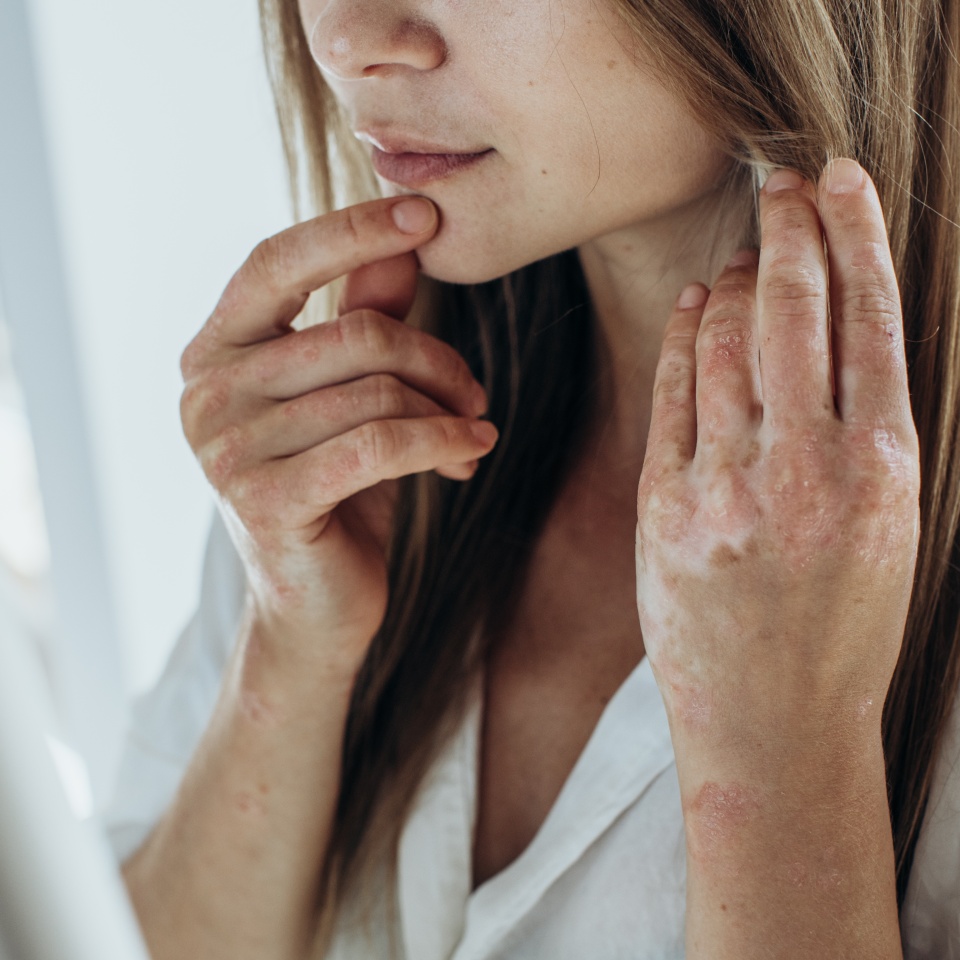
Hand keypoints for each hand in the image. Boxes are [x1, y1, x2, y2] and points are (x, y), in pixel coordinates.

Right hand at [180, 198, 497, 667]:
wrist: (314, 607)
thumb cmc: (334, 491)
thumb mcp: (350, 396)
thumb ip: (364, 317)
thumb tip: (405, 243)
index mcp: (214, 351)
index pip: (276, 261)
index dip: (352, 230)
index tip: (426, 215)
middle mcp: (205, 392)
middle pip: (354, 335)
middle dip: (435, 359)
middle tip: (474, 393)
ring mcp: (226, 449)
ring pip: (376, 392)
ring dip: (446, 409)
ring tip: (472, 431)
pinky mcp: (265, 500)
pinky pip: (379, 445)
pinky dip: (442, 441)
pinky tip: (474, 450)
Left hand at [635, 159, 919, 747]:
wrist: (773, 720)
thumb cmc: (842, 630)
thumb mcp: (889, 529)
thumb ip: (868, 431)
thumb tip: (841, 330)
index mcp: (885, 470)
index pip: (872, 319)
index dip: (854, 235)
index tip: (840, 180)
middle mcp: (808, 469)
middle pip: (797, 312)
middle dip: (790, 230)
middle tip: (782, 182)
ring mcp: (729, 487)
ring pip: (729, 345)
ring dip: (738, 284)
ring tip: (747, 256)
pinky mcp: (667, 507)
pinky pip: (675, 396)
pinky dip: (687, 340)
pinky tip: (699, 307)